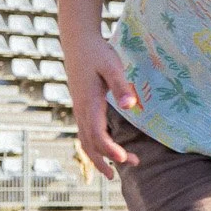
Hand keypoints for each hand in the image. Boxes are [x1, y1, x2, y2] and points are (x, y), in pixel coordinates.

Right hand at [64, 33, 137, 178]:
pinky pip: (86, 132)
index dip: (110, 150)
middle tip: (129, 168)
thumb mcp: (112, 66)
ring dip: (100, 156)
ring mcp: (79, 109)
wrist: (78, 41)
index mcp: (89, 104)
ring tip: (118, 169)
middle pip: (90, 144)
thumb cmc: (98, 52)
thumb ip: (122, 86)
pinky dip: (96, 145)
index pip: (97, 136)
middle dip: (106, 160)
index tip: (126, 159)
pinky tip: (109, 148)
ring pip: (86, 140)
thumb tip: (132, 107)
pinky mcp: (82, 106)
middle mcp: (81, 110)